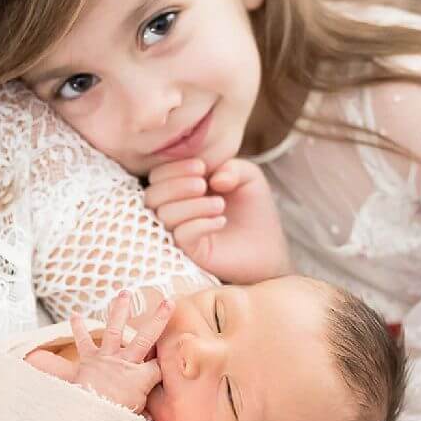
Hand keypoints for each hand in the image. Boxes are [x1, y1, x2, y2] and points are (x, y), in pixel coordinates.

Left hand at [67, 290, 172, 412]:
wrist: (87, 415)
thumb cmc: (115, 417)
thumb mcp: (139, 415)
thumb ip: (149, 412)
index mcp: (141, 376)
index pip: (160, 365)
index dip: (167, 363)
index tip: (175, 360)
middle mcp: (125, 362)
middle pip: (147, 337)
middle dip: (159, 319)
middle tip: (169, 301)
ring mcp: (106, 357)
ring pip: (115, 329)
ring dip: (120, 310)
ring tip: (124, 293)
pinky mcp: (88, 359)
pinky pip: (84, 342)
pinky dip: (79, 329)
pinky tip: (76, 315)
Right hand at [145, 157, 290, 282]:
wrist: (269, 244)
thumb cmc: (254, 208)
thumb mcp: (248, 177)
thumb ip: (232, 168)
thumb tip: (213, 179)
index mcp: (182, 187)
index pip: (159, 175)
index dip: (174, 168)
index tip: (201, 167)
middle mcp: (175, 210)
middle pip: (151, 196)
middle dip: (176, 186)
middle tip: (203, 185)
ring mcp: (180, 232)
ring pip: (164, 216)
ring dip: (191, 206)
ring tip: (219, 205)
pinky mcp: (191, 253)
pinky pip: (181, 236)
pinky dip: (199, 225)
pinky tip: (220, 221)